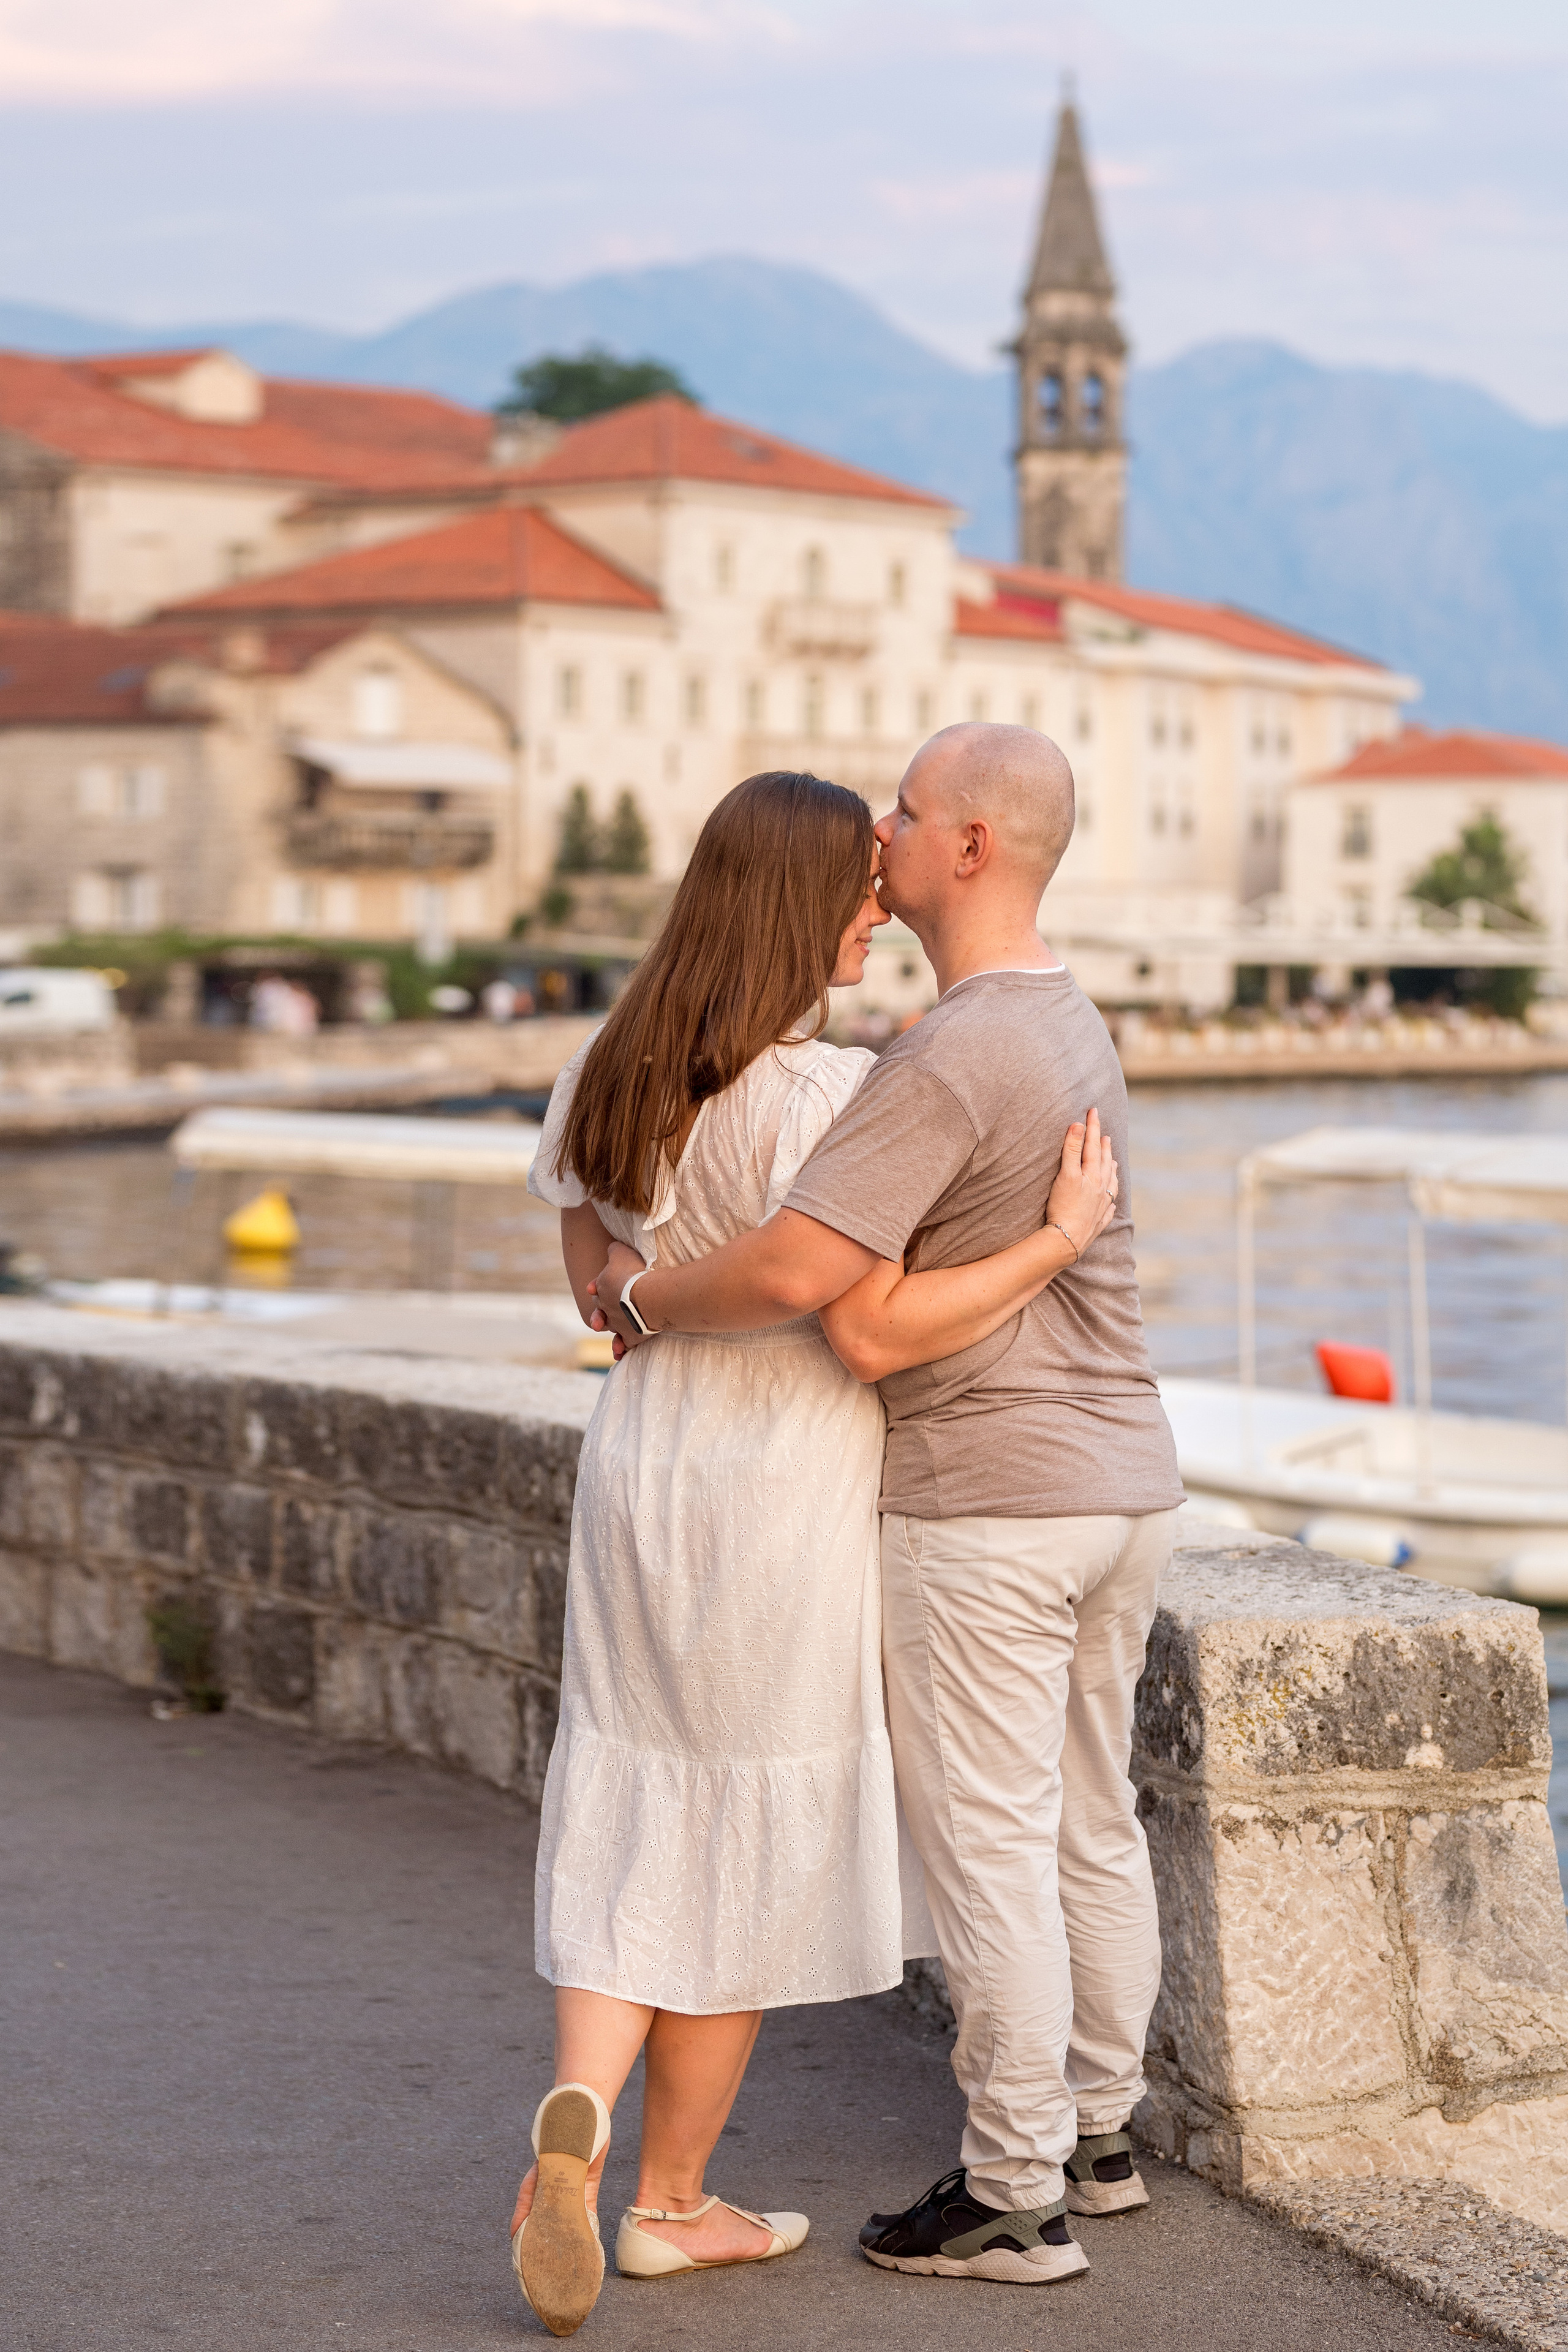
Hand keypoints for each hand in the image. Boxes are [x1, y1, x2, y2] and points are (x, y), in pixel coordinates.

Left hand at [587, 1240, 652, 1348]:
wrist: (646, 1297)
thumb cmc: (633, 1273)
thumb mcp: (621, 1253)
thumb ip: (614, 1250)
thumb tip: (612, 1248)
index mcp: (602, 1288)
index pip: (596, 1288)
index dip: (595, 1287)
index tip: (592, 1288)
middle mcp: (606, 1308)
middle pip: (600, 1311)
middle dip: (599, 1314)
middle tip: (599, 1316)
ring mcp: (617, 1324)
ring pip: (610, 1329)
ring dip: (610, 1332)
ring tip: (612, 1337)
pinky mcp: (631, 1336)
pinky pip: (625, 1344)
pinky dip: (621, 1348)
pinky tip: (620, 1352)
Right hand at [1045, 1107, 1118, 1260]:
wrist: (1067, 1239)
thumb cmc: (1063, 1207)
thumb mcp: (1065, 1175)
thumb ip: (1071, 1150)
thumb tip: (1078, 1125)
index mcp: (1092, 1175)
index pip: (1093, 1145)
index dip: (1093, 1127)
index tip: (1093, 1111)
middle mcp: (1101, 1188)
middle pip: (1105, 1162)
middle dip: (1104, 1146)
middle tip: (1105, 1134)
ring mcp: (1102, 1204)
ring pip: (1111, 1182)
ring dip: (1112, 1169)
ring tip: (1114, 1161)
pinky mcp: (1099, 1220)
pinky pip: (1110, 1205)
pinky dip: (1112, 1197)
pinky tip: (1111, 1198)